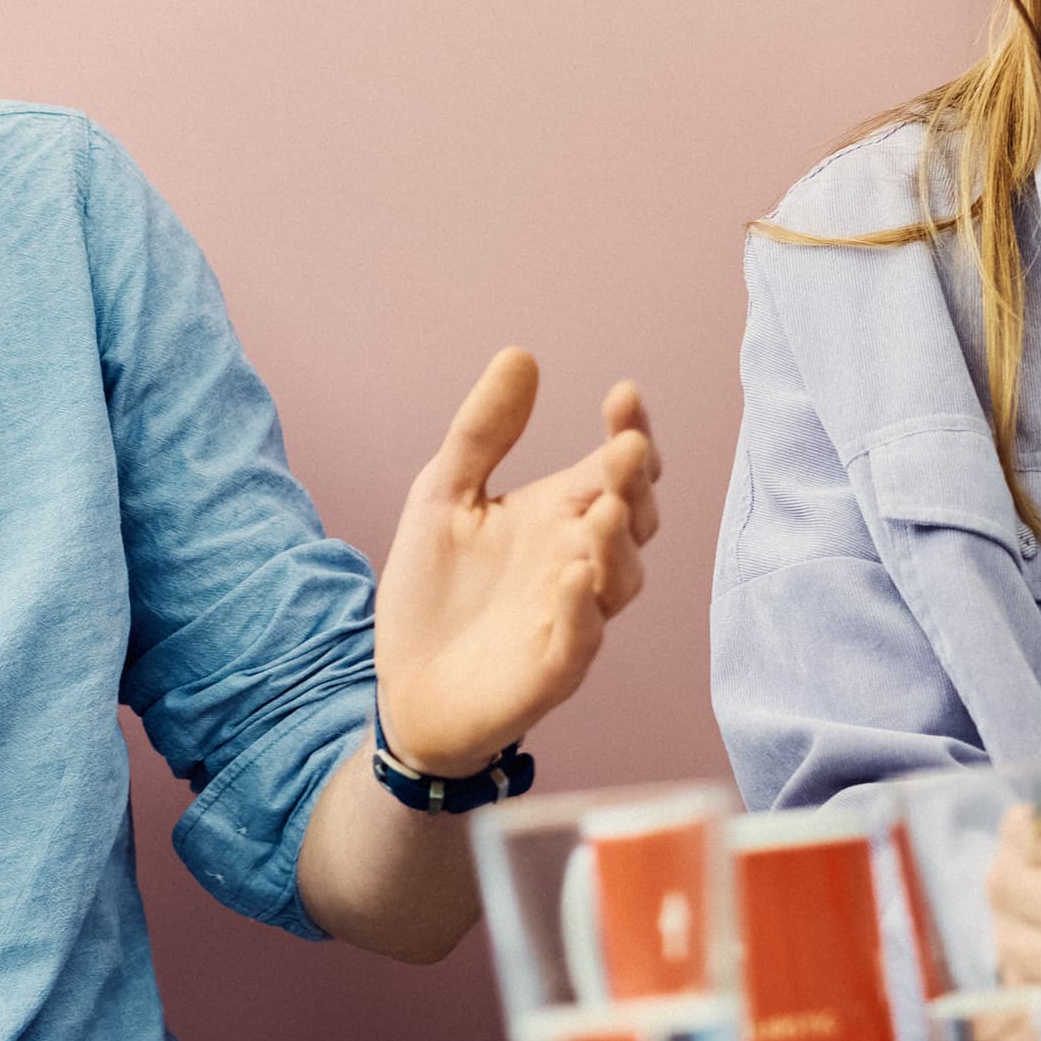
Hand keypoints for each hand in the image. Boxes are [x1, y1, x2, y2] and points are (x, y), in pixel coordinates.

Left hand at [373, 353, 660, 773]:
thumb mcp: (445, 494)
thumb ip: (484, 432)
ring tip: (609, 506)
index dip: (628, 431)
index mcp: (561, 514)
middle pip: (634, 517)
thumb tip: (522, 353)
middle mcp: (581, 561)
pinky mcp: (553, 667)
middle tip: (626, 447)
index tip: (622, 394)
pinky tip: (574, 575)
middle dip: (635, 483)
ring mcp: (574, 616)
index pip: (613, 466)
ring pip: (620, 577)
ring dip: (618, 542)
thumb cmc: (436, 591)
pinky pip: (581, 637)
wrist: (405, 686)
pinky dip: (583, 607)